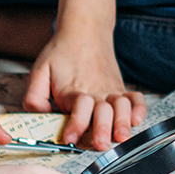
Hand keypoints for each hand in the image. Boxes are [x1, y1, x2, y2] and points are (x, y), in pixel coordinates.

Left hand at [25, 27, 143, 149]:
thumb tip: (40, 115)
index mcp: (74, 90)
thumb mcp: (40, 70)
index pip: (78, 108)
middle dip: (103, 129)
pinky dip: (139, 109)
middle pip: (103, 111)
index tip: (69, 138)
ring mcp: (110, 90)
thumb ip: (35, 96)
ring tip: (121, 136)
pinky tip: (136, 120)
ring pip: (122, 107)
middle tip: (101, 144)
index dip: (74, 125)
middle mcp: (96, 91)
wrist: (84, 29)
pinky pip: (136, 99)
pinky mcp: (120, 88)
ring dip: (123, 122)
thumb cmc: (62, 52)